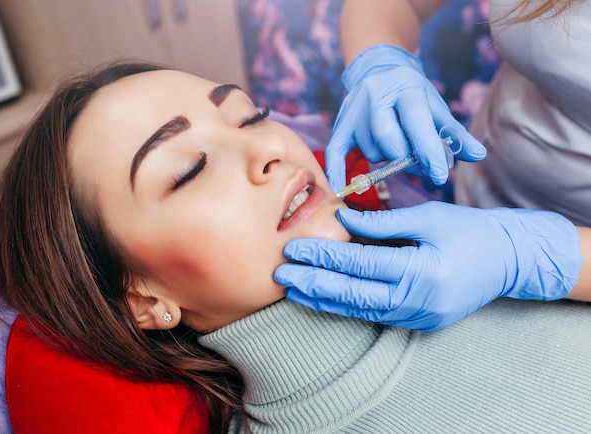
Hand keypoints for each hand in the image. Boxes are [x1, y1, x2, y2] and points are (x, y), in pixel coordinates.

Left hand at [274, 202, 580, 330]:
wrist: (510, 260)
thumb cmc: (471, 232)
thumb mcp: (429, 218)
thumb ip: (383, 222)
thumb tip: (342, 218)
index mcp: (421, 271)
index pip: (359, 263)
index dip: (324, 255)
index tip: (294, 248)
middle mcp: (416, 300)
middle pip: (352, 292)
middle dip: (313, 282)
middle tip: (280, 274)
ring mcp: (418, 316)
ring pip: (359, 309)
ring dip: (324, 299)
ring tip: (294, 290)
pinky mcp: (418, 322)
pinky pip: (374, 313)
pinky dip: (346, 306)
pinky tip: (325, 299)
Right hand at [326, 44, 485, 190]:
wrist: (377, 69)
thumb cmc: (412, 94)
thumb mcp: (435, 107)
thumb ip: (454, 134)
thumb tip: (478, 155)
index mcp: (405, 86)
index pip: (416, 122)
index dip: (428, 151)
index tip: (440, 175)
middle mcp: (376, 96)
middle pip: (390, 141)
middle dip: (406, 158)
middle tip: (415, 161)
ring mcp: (355, 110)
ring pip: (372, 152)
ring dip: (386, 158)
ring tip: (393, 145)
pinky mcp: (340, 124)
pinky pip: (336, 153)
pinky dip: (339, 172)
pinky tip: (342, 190)